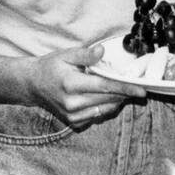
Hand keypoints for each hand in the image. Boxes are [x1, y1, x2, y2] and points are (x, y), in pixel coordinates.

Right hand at [19, 42, 146, 126]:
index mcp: (71, 84)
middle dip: (125, 93)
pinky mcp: (74, 122)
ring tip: (125, 90)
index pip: (105, 87)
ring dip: (117, 100)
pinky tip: (109, 97)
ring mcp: (73, 115)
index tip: (141, 90)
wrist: (33, 85)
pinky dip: (107, 107)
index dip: (125, 88)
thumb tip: (102, 52)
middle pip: (108, 99)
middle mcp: (72, 103)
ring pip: (105, 109)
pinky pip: (98, 116)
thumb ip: (85, 54)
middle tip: (138, 86)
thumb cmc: (51, 67)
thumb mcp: (66, 55)